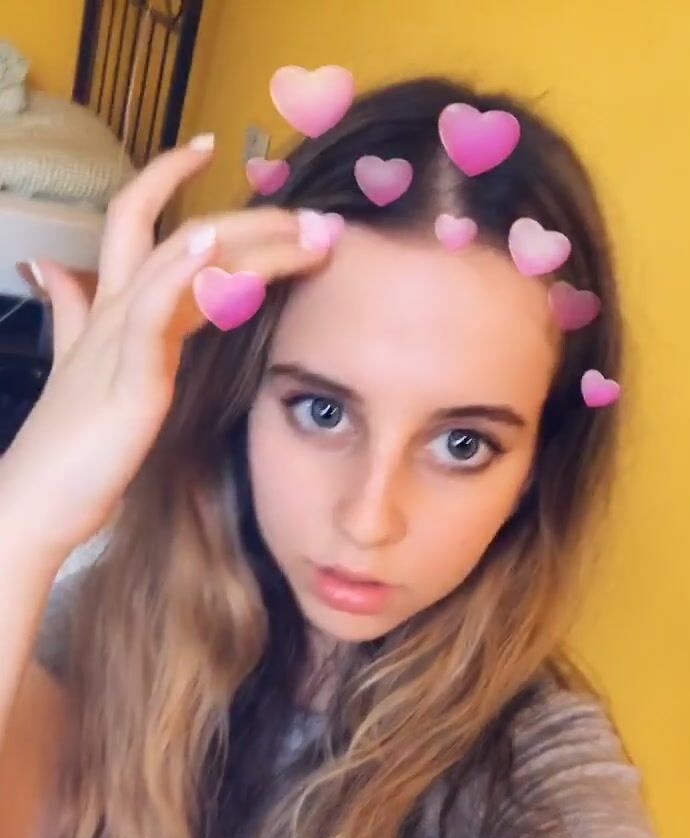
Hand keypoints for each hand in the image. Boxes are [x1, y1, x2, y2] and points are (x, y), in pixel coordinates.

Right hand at [1, 139, 330, 563]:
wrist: (37, 501)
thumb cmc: (67, 447)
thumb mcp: (75, 367)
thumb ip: (72, 315)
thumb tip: (54, 271)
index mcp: (109, 310)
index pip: (137, 221)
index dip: (166, 177)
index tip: (209, 148)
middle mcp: (114, 311)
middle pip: (178, 232)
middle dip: (253, 218)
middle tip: (316, 214)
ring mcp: (120, 339)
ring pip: (180, 261)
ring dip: (252, 239)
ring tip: (307, 229)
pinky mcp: (129, 377)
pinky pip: (151, 310)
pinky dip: (180, 271)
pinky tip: (211, 245)